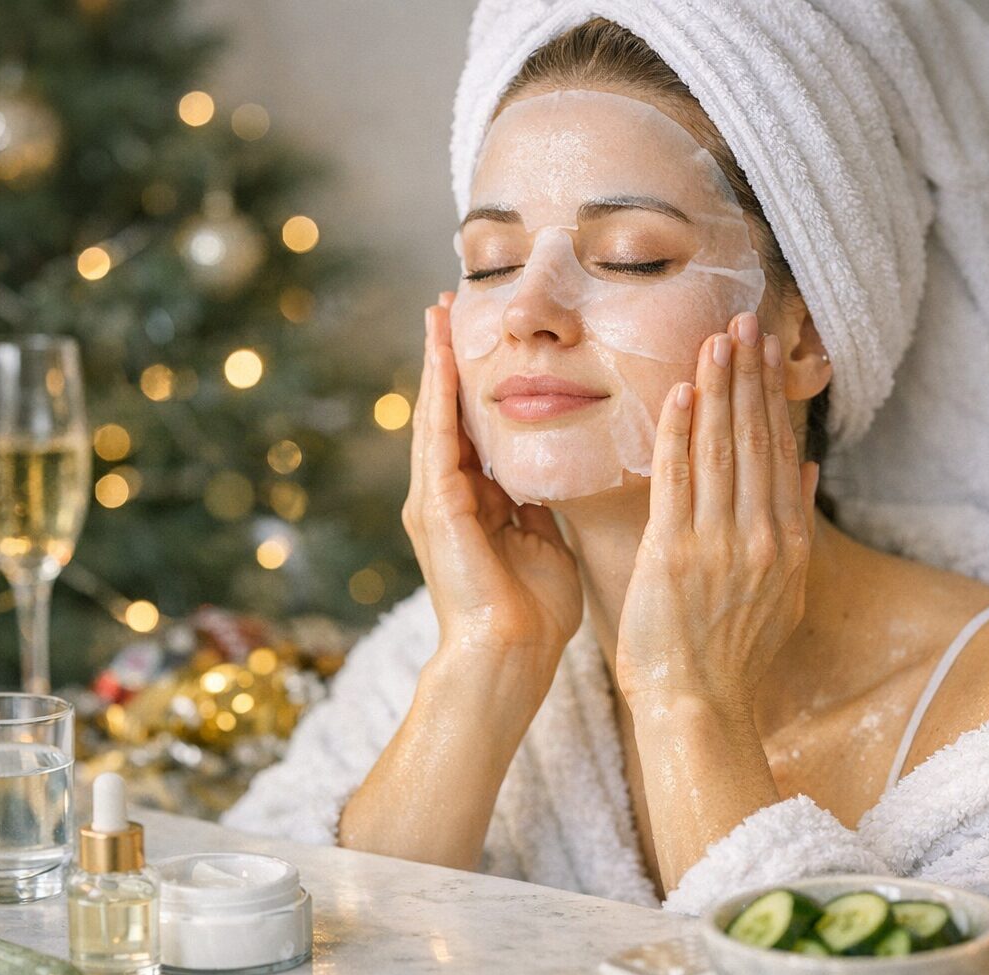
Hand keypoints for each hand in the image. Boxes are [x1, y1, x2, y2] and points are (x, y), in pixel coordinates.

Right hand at [403, 293, 583, 669]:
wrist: (511, 658)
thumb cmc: (534, 615)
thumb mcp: (544, 544)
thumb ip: (540, 509)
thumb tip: (553, 481)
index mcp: (477, 506)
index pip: (475, 430)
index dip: (478, 384)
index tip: (487, 339)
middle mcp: (448, 497)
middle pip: (448, 413)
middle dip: (448, 358)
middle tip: (449, 303)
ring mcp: (436, 501)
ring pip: (436, 415)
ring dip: (437, 362)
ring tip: (438, 312)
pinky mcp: (437, 507)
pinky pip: (438, 438)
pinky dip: (440, 395)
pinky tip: (443, 355)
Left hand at [614, 311, 819, 728]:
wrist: (698, 706)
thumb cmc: (731, 656)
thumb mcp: (782, 594)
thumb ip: (793, 528)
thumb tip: (803, 470)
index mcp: (786, 543)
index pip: (778, 452)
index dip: (772, 396)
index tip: (766, 350)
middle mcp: (761, 536)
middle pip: (756, 439)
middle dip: (750, 376)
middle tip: (745, 320)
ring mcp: (719, 543)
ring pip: (722, 449)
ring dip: (720, 389)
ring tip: (718, 338)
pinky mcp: (675, 553)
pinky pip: (677, 480)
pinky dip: (681, 433)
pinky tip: (683, 392)